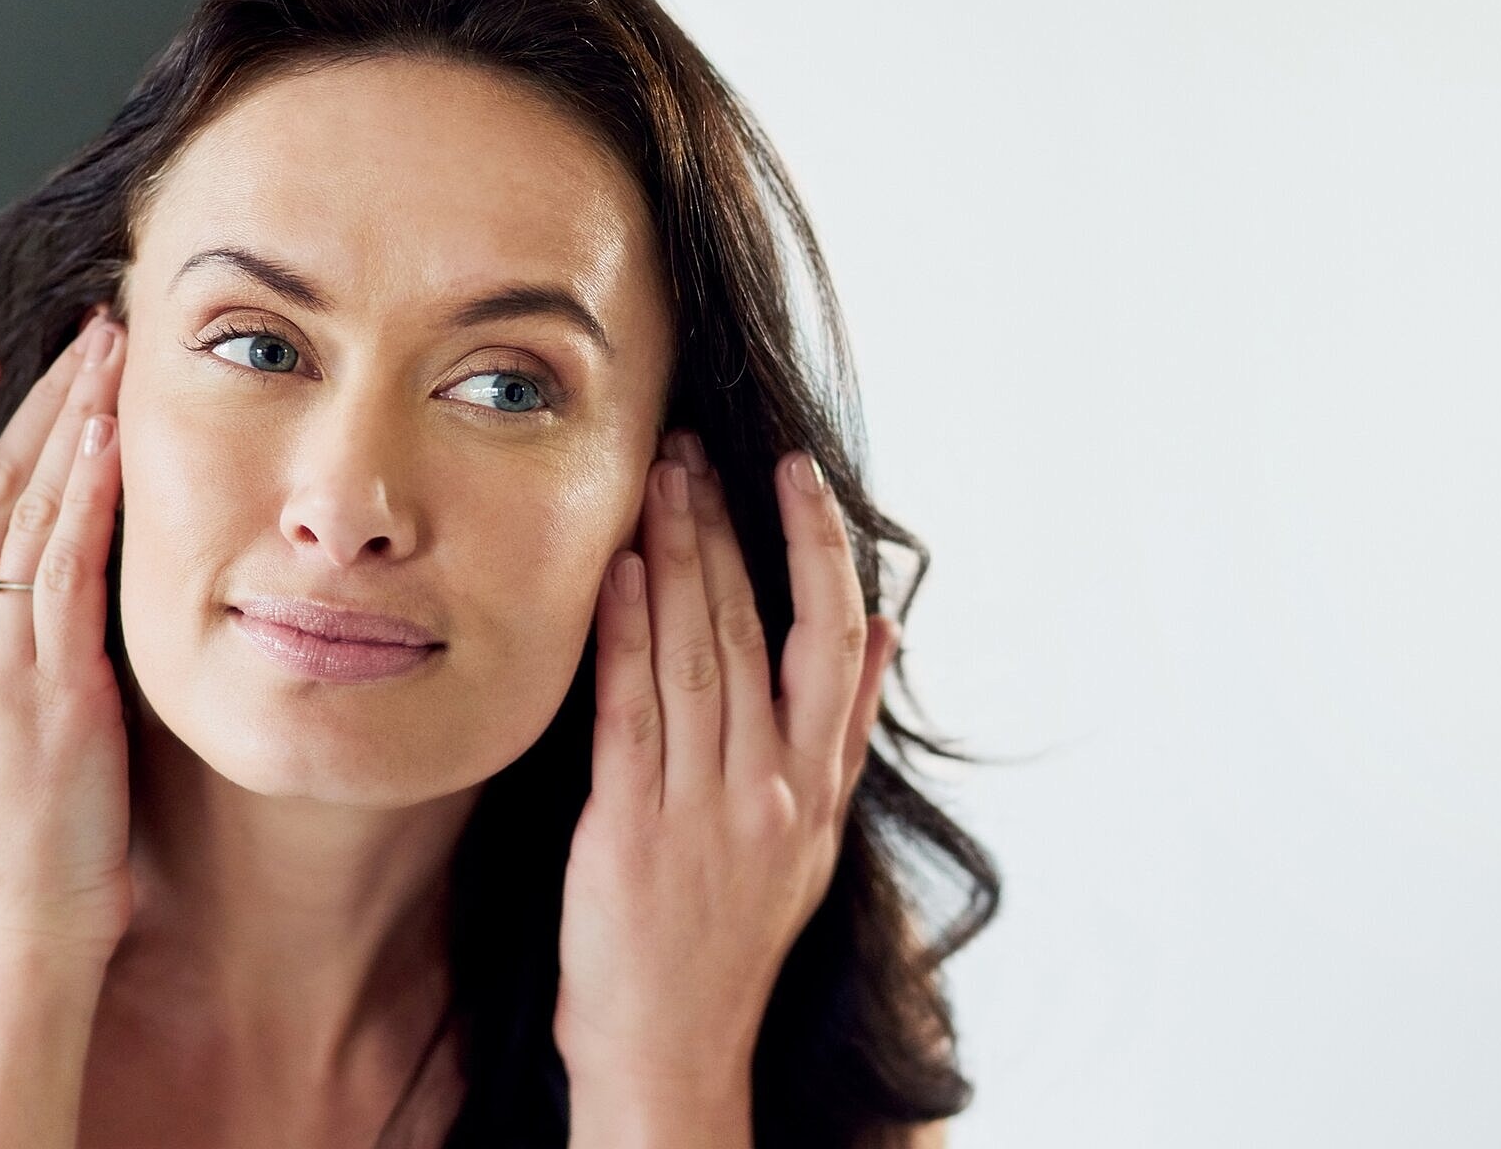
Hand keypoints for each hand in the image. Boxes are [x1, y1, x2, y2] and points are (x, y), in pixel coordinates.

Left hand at [552, 429, 899, 1096]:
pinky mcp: (630, 830)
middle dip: (722, 529)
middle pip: (754, 629)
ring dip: (672, 559)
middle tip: (694, 450)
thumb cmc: (729, 939)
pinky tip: (612, 574)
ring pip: (695, 654)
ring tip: (656, 482)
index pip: (834, 641)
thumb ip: (843, 734)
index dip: (818, 549)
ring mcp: (702, 809)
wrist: (671, 1050)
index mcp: (815, 787)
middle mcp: (770, 790)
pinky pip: (632, 712)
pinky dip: (623, 636)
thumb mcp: (812, 840)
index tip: (795, 476)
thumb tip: (888, 632)